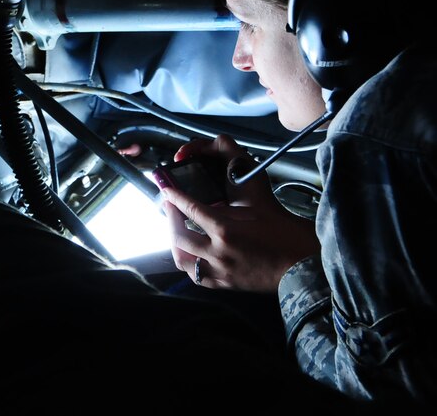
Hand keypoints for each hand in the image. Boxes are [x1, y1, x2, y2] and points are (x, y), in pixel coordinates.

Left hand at [161, 134, 319, 291]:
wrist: (303, 262)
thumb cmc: (284, 230)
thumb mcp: (257, 202)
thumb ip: (230, 192)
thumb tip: (211, 185)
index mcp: (226, 230)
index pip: (190, 209)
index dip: (175, 196)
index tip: (165, 188)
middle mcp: (218, 253)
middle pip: (179, 235)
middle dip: (171, 217)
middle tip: (170, 205)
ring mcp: (220, 272)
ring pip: (182, 258)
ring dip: (175, 242)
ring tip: (176, 228)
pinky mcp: (224, 284)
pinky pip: (196, 276)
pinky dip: (188, 262)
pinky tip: (189, 252)